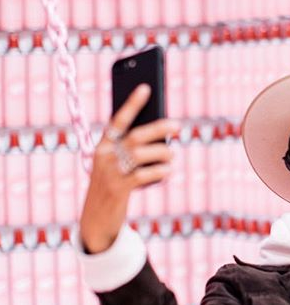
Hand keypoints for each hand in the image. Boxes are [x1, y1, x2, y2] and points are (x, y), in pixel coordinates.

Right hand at [79, 84, 179, 252]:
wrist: (96, 216)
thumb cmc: (113, 183)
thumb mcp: (118, 163)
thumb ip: (132, 148)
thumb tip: (163, 134)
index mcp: (102, 145)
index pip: (118, 119)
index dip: (132, 103)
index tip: (146, 87)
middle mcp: (104, 155)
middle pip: (135, 136)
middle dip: (158, 129)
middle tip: (178, 125)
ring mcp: (110, 172)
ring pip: (141, 155)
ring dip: (163, 154)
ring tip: (172, 156)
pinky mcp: (118, 189)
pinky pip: (143, 175)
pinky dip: (159, 172)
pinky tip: (168, 171)